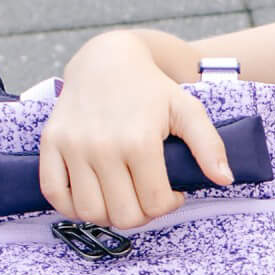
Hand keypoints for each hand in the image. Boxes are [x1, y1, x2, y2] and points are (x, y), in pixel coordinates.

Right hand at [38, 28, 231, 227]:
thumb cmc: (151, 88)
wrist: (106, 60)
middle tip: (148, 197)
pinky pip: (54, 194)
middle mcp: (102, 146)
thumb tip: (224, 179)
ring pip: (89, 212)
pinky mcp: (50, 143)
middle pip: (122, 215)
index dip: (168, 205)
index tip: (172, 192)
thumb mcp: (187, 109)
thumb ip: (209, 145)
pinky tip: (93, 195)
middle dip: (142, 214)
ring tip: (122, 197)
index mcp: (139, 140)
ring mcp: (73, 146)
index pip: (154, 204)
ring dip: (109, 214)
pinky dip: (71, 206)